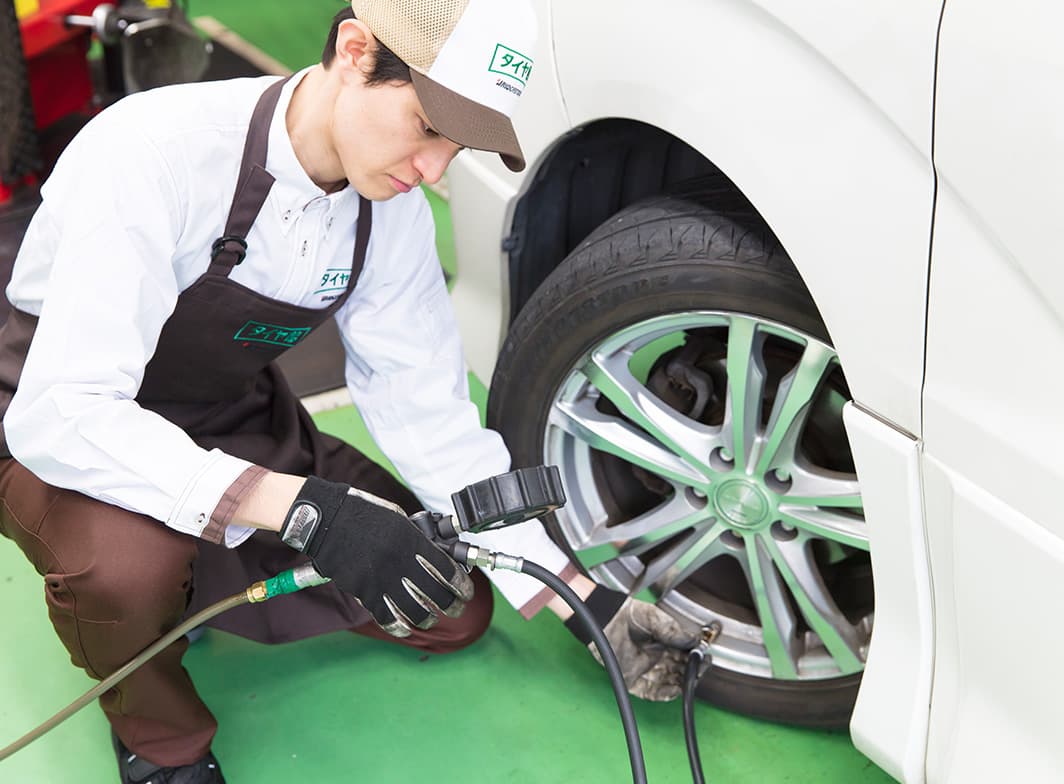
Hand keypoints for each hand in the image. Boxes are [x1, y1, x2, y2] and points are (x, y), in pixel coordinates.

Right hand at [280, 476, 473, 636]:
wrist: (328, 519)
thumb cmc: (364, 514)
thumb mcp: (398, 519)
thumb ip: (417, 539)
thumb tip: (436, 555)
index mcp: (412, 541)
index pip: (447, 571)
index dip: (461, 586)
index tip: (466, 593)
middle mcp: (401, 563)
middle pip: (436, 595)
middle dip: (452, 606)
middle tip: (456, 609)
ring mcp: (383, 580)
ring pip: (415, 611)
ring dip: (428, 619)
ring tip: (432, 619)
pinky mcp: (364, 592)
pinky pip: (387, 617)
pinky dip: (399, 627)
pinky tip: (406, 628)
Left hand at [566, 586, 700, 700]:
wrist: (605, 620)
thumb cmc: (627, 614)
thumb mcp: (654, 617)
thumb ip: (673, 630)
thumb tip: (692, 640)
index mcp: (663, 642)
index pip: (684, 654)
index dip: (695, 656)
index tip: (704, 656)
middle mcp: (655, 657)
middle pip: (679, 670)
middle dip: (692, 670)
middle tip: (700, 668)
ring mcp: (645, 670)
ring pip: (669, 682)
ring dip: (682, 683)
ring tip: (691, 678)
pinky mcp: (633, 681)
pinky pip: (652, 692)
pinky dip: (665, 693)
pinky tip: (676, 689)